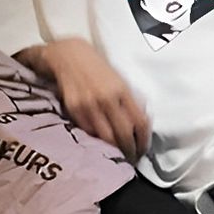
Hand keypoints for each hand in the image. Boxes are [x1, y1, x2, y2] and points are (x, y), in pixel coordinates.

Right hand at [16, 39, 150, 163]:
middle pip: (123, 135)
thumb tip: (143, 123)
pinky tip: (102, 143)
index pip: (139, 122)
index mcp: (122, 90)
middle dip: (130, 150)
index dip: (144, 140)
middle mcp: (106, 99)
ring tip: (119, 154)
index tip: (144, 148)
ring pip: (105, 138)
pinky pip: (89, 132)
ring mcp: (89, 105)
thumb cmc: (98, 69)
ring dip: (114, 150)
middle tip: (132, 157)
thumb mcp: (119, 80)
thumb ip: (131, 100)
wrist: (69, 56)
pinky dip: (97, 140)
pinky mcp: (74, 110)